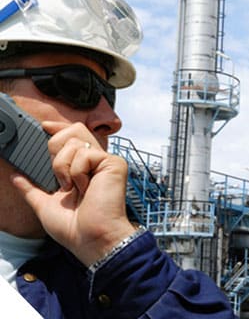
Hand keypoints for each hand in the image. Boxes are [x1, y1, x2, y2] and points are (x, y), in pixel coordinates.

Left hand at [11, 121, 136, 265]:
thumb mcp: (45, 204)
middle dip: (56, 148)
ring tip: (73, 188)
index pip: (72, 136)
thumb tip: (16, 176)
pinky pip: (85, 154)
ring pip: (75, 142)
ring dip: (63, 167)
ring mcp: (105, 161)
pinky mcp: (113, 163)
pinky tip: (85, 187)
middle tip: (58, 174)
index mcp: (81, 168)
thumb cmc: (74, 227)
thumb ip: (31, 188)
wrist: (90, 239)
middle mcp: (95, 161)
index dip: (59, 127)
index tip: (44, 127)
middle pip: (74, 130)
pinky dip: (77, 173)